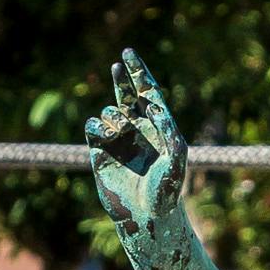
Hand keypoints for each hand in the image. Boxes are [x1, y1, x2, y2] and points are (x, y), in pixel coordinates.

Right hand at [84, 50, 188, 237]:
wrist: (147, 215)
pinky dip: (97, 126)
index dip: (138, 72)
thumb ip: (167, 127)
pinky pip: (93, 128)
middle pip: (126, 95)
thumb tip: (151, 104)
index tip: (128, 53)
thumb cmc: (167, 189)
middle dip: (122, 79)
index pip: (147, 92)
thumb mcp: (176, 155)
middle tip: (119, 64)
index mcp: (158, 127)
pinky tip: (106, 134)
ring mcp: (119, 140)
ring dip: (114, 116)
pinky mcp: (100, 153)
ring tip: (121, 130)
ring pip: (109, 112)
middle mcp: (138, 130)